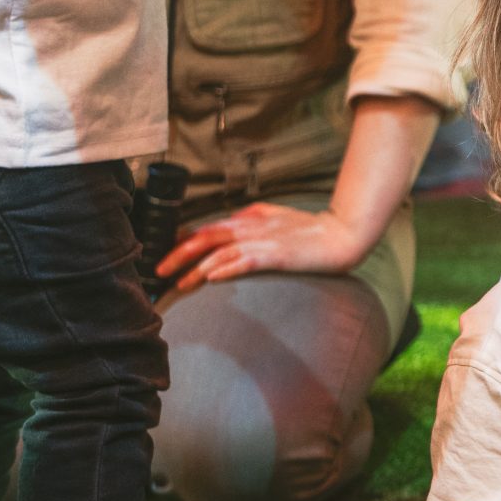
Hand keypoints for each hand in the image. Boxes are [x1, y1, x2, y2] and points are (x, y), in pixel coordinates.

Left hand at [154, 201, 369, 292]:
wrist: (342, 235)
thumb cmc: (311, 229)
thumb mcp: (276, 217)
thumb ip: (251, 218)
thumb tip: (227, 223)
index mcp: (249, 219)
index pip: (207, 228)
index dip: (182, 241)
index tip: (164, 255)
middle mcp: (251, 227)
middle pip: (206, 238)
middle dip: (178, 254)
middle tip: (159, 271)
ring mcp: (264, 240)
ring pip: (221, 251)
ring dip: (196, 267)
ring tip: (179, 283)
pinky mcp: (277, 255)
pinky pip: (246, 261)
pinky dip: (226, 269)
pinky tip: (212, 279)